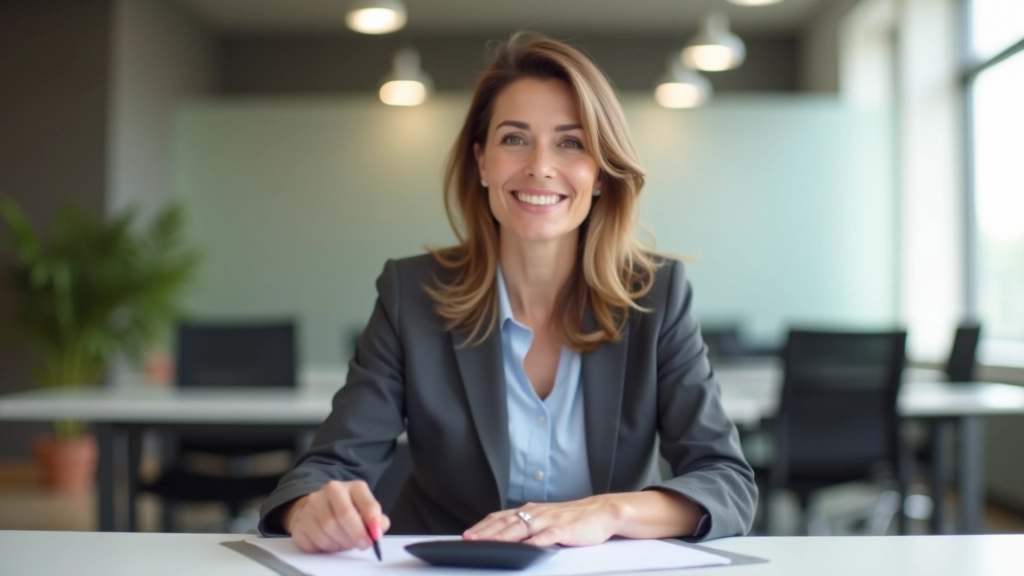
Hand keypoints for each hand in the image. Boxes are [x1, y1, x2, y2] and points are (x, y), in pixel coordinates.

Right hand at [283, 480, 390, 552]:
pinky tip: (330, 542)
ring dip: (340, 542)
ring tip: (344, 542)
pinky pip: (314, 538)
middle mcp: (332, 489)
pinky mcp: (300, 520)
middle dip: (356, 534)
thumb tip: (377, 531)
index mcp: (353, 487)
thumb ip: (377, 521)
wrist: (318, 511)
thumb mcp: (366, 513)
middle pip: (345, 515)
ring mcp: (313, 503)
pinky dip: (325, 546)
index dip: (372, 522)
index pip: (366, 503)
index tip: (376, 536)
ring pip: (328, 528)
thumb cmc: (348, 514)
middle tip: (362, 545)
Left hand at [462, 495, 622, 546]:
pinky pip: (548, 536)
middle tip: (470, 539)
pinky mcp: (564, 530)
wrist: (601, 512)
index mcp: (531, 510)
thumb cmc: (572, 518)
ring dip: (503, 536)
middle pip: (507, 523)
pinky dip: (535, 541)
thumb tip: (505, 535)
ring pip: (522, 528)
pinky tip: (526, 547)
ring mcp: (550, 521)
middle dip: (486, 532)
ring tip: (489, 543)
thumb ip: (527, 525)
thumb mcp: (545, 518)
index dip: (483, 525)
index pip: (501, 517)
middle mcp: (537, 513)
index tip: (468, 534)